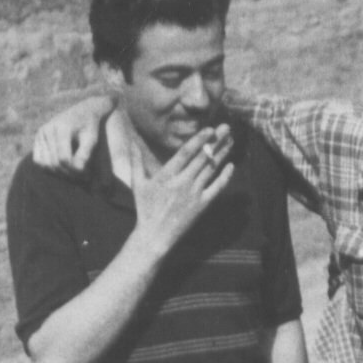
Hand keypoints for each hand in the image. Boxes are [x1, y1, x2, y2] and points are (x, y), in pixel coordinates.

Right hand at [33, 95, 116, 171]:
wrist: (83, 111)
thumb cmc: (90, 127)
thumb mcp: (92, 139)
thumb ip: (85, 153)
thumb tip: (78, 170)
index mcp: (62, 128)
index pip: (64, 159)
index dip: (75, 171)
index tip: (87, 176)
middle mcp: (48, 129)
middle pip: (54, 163)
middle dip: (68, 174)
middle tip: (82, 179)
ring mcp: (41, 133)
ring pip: (45, 164)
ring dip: (59, 173)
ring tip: (74, 174)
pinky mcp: (38, 138)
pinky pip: (38, 160)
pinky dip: (49, 168)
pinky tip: (63, 168)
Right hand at [129, 123, 234, 251]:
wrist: (155, 235)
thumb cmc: (145, 208)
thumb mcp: (138, 183)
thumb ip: (136, 161)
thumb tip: (131, 142)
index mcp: (167, 175)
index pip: (186, 152)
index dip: (199, 139)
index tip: (209, 129)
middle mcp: (182, 182)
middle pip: (202, 157)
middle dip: (215, 141)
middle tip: (226, 128)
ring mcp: (194, 194)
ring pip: (211, 169)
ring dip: (222, 154)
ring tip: (230, 141)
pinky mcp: (202, 205)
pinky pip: (217, 188)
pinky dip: (225, 177)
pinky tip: (231, 166)